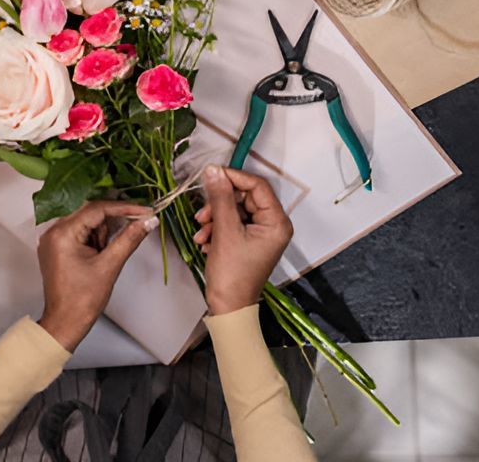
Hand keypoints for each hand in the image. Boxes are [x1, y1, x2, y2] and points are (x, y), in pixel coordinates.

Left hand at [37, 200, 157, 350]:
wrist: (65, 323)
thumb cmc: (82, 300)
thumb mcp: (110, 266)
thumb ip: (129, 239)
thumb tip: (148, 222)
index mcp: (63, 234)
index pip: (97, 209)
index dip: (124, 208)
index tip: (145, 211)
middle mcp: (53, 231)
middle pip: (90, 210)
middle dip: (113, 220)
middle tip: (135, 225)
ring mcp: (52, 238)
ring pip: (85, 220)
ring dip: (102, 231)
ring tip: (104, 255)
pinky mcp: (55, 246)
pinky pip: (78, 230)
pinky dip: (93, 237)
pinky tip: (98, 253)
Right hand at [194, 166, 293, 315]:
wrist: (228, 307)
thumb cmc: (232, 273)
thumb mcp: (225, 231)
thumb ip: (220, 198)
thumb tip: (213, 170)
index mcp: (276, 222)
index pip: (257, 186)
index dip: (234, 178)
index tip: (211, 175)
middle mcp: (273, 225)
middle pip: (244, 198)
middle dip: (220, 204)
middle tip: (202, 214)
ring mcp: (261, 233)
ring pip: (235, 210)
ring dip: (215, 217)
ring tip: (202, 232)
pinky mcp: (250, 241)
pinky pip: (232, 223)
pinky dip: (217, 228)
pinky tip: (206, 241)